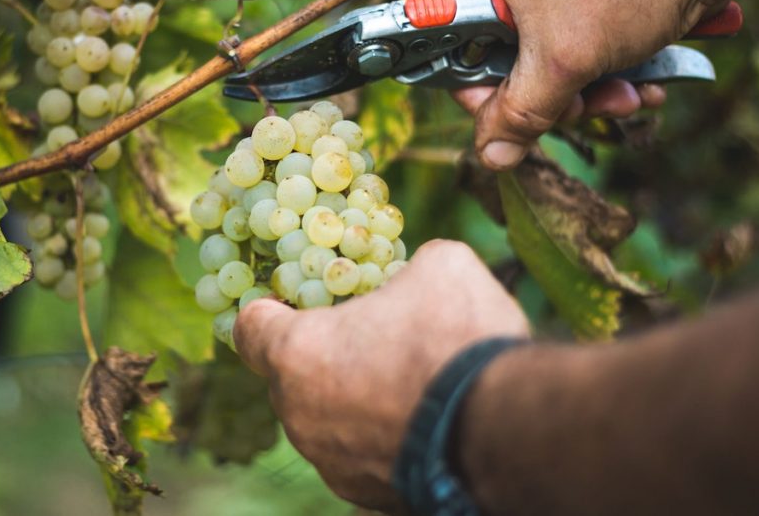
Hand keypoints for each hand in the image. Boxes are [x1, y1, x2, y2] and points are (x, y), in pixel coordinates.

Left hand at [233, 240, 529, 509]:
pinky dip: (384, 435)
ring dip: (355, 397)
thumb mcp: (441, 265)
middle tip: (373, 334)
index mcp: (296, 354)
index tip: (299, 298)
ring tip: (410, 379)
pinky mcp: (368, 495)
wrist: (509, 431)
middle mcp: (299, 417)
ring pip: (327, 419)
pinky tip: (427, 419)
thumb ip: (409, 266)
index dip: (272, 306)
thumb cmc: (458, 340)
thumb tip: (419, 271)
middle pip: (291, 375)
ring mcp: (331, 463)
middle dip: (326, 352)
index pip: (249, 326)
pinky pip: (361, 454)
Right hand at [436, 0, 733, 169]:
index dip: (475, 85)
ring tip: (631, 96)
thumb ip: (519, 114)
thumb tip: (489, 156)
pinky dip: (610, 62)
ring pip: (551, 49)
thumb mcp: (563, 60)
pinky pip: (583, 32)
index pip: (449, 36)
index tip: (505, 115)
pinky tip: (645, 79)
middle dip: (552, 93)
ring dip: (590, 87)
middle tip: (583, 109)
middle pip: (507, 51)